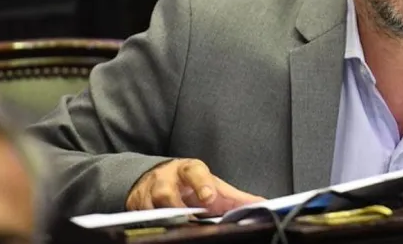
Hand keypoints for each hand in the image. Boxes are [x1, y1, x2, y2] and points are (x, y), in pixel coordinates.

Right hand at [126, 159, 263, 215]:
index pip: (194, 172)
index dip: (202, 184)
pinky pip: (142, 218)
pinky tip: (164, 232)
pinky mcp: (137, 207)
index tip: (209, 197)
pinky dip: (151, 225)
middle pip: (167, 192)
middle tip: (191, 219)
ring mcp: (149, 194)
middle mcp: (166, 179)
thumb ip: (237, 198)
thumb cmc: (192, 184)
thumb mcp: (214, 186)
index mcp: (189, 170)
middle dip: (177, 206)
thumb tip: (265, 205)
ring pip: (152, 207)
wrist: (158, 178)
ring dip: (165, 218)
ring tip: (180, 227)